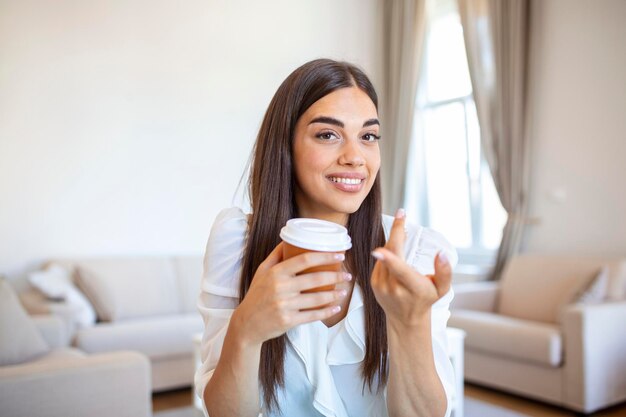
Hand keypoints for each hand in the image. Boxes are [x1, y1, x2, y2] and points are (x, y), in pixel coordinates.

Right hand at [232, 242, 350, 345]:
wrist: (247, 324)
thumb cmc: (257, 294)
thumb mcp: (262, 271)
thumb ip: (276, 255)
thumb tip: (289, 238)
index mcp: (276, 273)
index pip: (304, 260)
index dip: (324, 256)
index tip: (340, 255)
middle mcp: (280, 288)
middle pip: (315, 279)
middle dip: (336, 276)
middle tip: (347, 275)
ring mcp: (285, 305)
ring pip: (317, 299)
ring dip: (334, 295)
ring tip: (344, 291)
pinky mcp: (288, 321)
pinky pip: (312, 315)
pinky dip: (327, 312)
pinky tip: (336, 308)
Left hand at [370, 210, 451, 327]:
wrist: (405, 319)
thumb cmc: (426, 299)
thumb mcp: (442, 289)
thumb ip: (445, 272)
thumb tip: (442, 253)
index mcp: (413, 289)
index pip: (400, 271)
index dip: (390, 258)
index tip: (380, 248)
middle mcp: (394, 288)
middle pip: (391, 254)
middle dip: (395, 233)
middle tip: (402, 215)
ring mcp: (381, 286)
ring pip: (385, 254)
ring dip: (393, 243)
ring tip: (403, 237)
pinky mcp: (373, 283)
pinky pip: (380, 260)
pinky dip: (388, 253)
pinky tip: (395, 253)